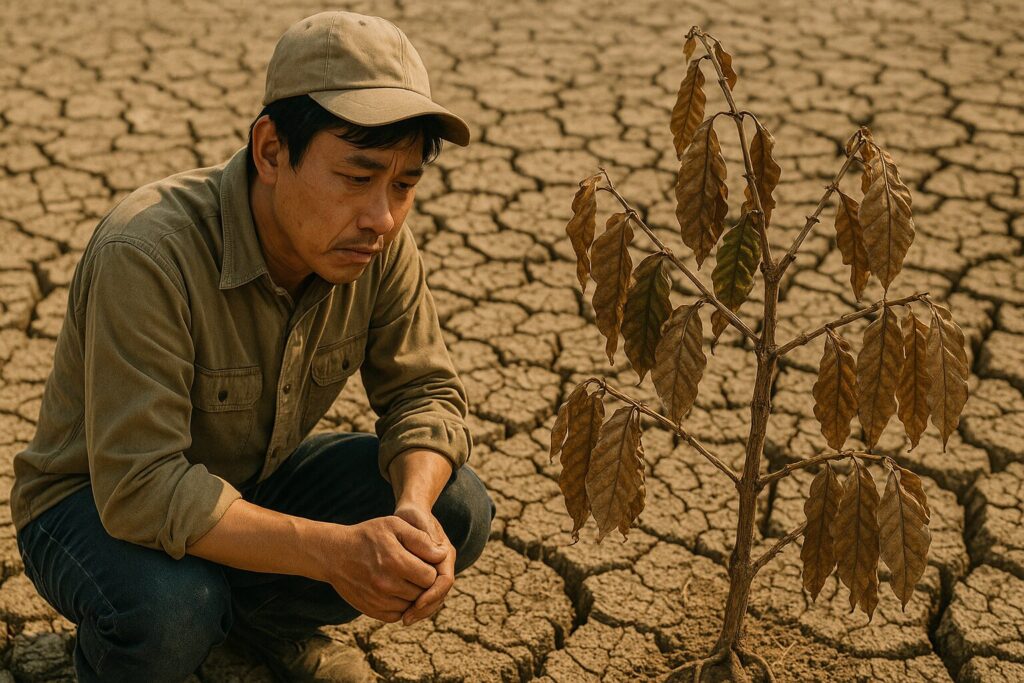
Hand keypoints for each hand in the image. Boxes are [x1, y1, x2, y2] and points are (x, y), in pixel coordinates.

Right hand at [317, 516, 445, 623]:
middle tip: (415, 569)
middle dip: (423, 582)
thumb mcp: (394, 526)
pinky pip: (398, 614)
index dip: (431, 569)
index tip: (423, 561)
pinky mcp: (371, 610)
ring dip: (413, 594)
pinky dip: (401, 605)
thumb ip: (420, 540)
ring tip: (405, 577)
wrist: (334, 554)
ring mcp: (378, 600)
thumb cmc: (367, 536)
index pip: (430, 577)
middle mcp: (386, 584)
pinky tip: (396, 589)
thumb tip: (442, 555)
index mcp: (395, 561)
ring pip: (411, 605)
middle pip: (422, 593)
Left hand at [393, 503, 455, 624]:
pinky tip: (399, 612)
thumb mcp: (417, 521)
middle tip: (407, 619)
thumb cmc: (412, 516)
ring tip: (403, 619)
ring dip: (420, 610)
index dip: (432, 594)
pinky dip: (413, 605)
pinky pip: (423, 595)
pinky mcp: (423, 576)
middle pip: (440, 594)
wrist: (410, 513)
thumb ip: (425, 537)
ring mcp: (433, 571)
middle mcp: (442, 565)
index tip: (417, 603)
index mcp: (445, 554)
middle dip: (425, 608)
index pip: (445, 581)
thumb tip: (437, 556)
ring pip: (432, 598)